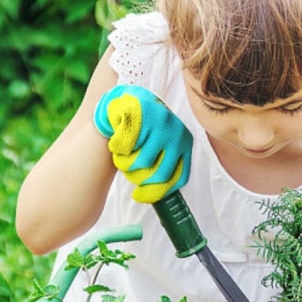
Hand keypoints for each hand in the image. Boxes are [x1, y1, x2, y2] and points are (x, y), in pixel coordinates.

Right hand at [94, 85, 192, 202]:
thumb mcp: (160, 149)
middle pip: (158, 174)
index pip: (178, 178)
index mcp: (185, 143)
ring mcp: (159, 121)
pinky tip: (117, 141)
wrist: (125, 101)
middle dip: (138, 179)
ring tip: (122, 155)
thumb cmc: (142, 134)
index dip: (157, 192)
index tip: (140, 196)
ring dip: (125, 164)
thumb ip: (163, 169)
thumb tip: (159, 201)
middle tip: (129, 174)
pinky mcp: (139, 113)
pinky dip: (116, 149)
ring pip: (140, 162)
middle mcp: (177, 132)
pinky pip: (124, 147)